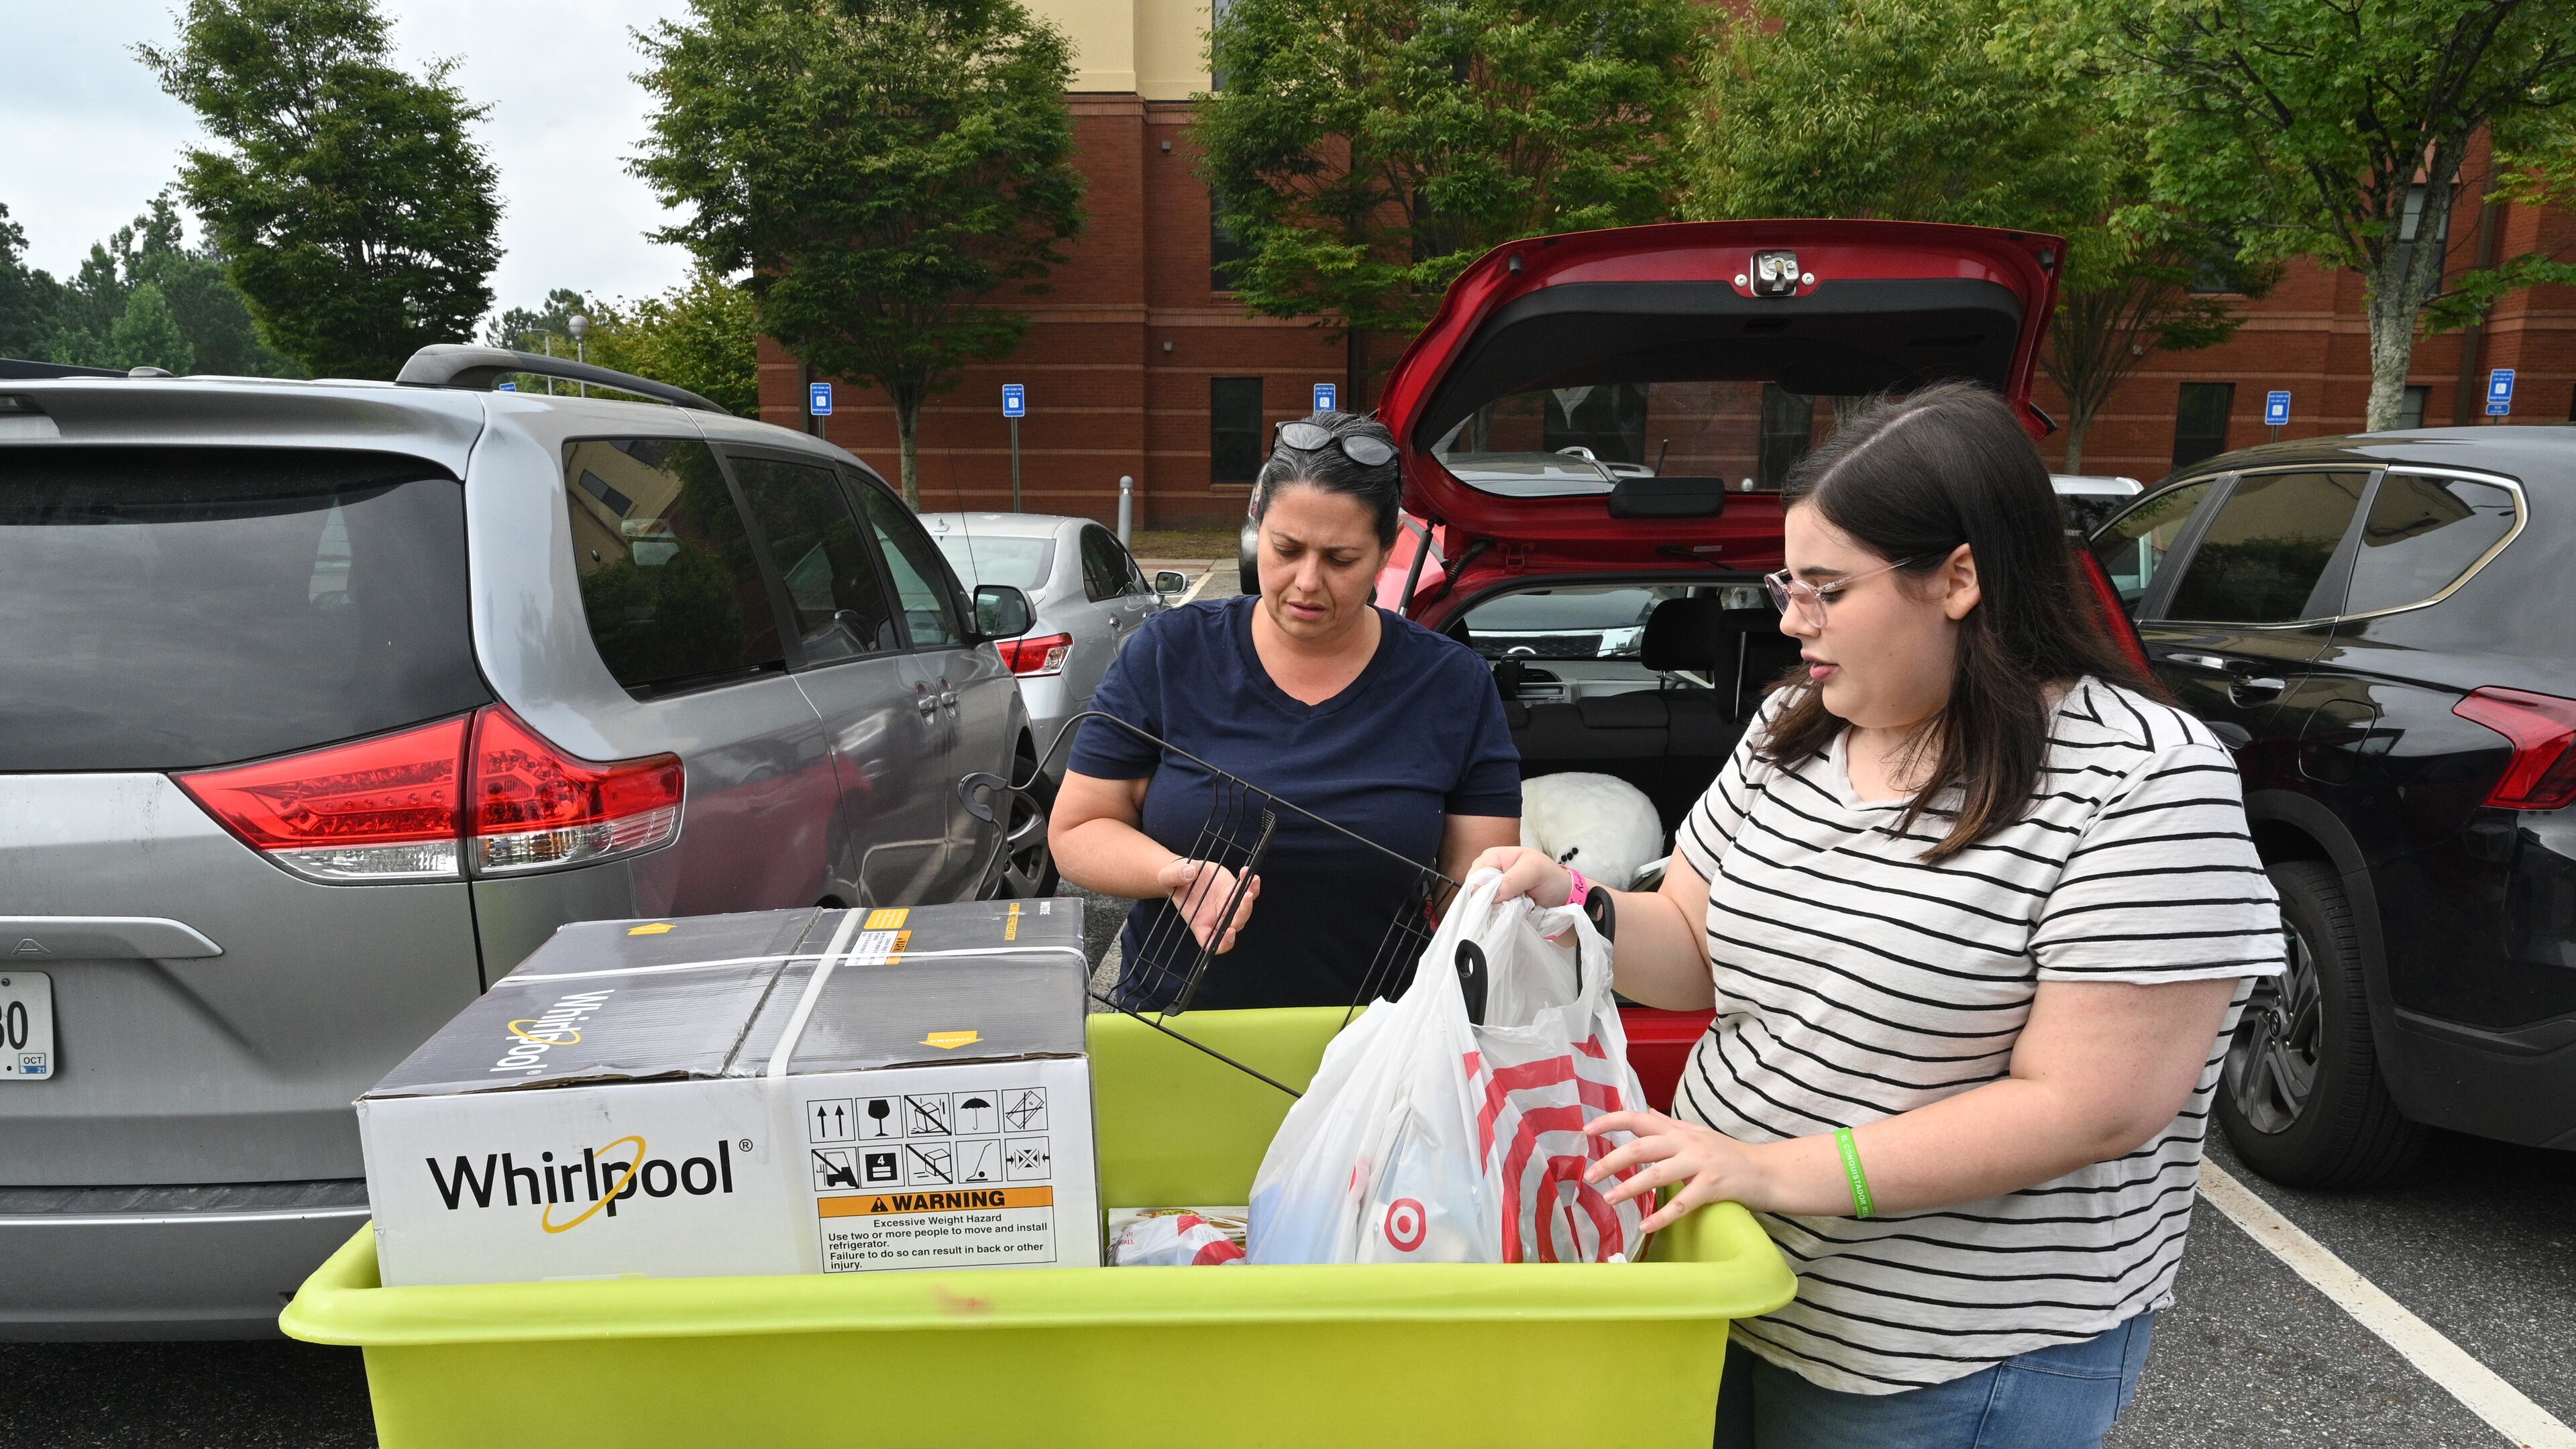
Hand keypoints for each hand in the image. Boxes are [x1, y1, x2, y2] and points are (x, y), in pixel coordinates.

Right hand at [1156, 857, 1261, 953]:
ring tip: (1250, 882)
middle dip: (1241, 914)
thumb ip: (1174, 876)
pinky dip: (1251, 884)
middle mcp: (1217, 919)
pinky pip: (1247, 892)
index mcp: (1200, 924)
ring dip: (1250, 899)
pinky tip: (1247, 872)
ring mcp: (1227, 906)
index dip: (1223, 943)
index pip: (1213, 943)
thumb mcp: (1167, 878)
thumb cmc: (1174, 882)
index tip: (1228, 932)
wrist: (1185, 872)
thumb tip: (1190, 873)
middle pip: (1234, 925)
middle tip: (1245, 897)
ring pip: (1244, 910)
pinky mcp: (1234, 892)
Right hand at [1469, 845, 1574, 906]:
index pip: (1475, 875)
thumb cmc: (1550, 877)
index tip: (1498, 900)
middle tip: (1507, 905)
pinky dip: (1498, 914)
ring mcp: (1492, 889)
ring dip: (1494, 909)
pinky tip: (1508, 914)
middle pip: (1475, 890)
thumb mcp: (1535, 870)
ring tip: (1510, 909)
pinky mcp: (1497, 904)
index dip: (1482, 889)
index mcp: (1493, 857)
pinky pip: (1489, 911)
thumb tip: (1493, 896)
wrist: (1562, 896)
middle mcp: (1488, 872)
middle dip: (1488, 900)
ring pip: (1481, 903)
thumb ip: (1514, 880)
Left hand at [1582, 1108, 1774, 1232]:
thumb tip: (1645, 1113)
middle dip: (1612, 1160)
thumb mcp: (1699, 1134)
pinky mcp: (1714, 1187)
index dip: (1611, 1121)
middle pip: (1642, 1147)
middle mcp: (1687, 1144)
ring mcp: (1701, 1165)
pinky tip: (1646, 1226)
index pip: (1640, 1118)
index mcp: (1680, 1131)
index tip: (1586, 1129)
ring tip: (1609, 1200)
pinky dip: (1663, 1216)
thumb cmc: (1730, 1155)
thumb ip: (1671, 1125)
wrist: (1768, 1172)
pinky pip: (1683, 1203)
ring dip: (1630, 1187)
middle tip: (1590, 1176)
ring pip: (1658, 1174)